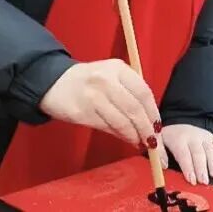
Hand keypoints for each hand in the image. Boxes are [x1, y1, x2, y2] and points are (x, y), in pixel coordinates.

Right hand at [39, 59, 160, 150]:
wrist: (53, 83)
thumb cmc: (89, 83)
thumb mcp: (111, 78)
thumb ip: (130, 93)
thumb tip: (151, 121)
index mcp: (118, 68)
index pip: (143, 92)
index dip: (153, 112)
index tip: (159, 128)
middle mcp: (106, 80)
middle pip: (134, 108)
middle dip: (146, 129)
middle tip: (153, 143)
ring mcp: (92, 96)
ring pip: (121, 120)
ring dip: (133, 135)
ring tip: (140, 143)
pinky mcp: (81, 112)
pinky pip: (106, 127)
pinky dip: (119, 135)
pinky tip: (126, 139)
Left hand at [157, 124, 212, 184]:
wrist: (178, 123)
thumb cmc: (169, 137)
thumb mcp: (158, 141)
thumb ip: (159, 153)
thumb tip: (163, 166)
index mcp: (178, 139)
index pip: (184, 154)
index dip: (188, 167)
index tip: (191, 180)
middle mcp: (193, 137)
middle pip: (199, 153)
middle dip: (201, 168)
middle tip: (203, 181)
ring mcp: (204, 137)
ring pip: (211, 150)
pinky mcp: (212, 138)